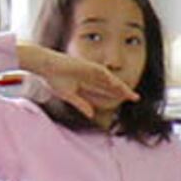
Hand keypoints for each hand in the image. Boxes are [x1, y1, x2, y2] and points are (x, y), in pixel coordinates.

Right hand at [17, 44, 136, 110]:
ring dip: (120, 87)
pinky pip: (102, 73)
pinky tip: (118, 86)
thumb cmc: (53, 79)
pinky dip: (111, 79)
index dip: (115, 96)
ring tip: (131, 94)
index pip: (104, 91)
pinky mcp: (88, 66)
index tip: (124, 102)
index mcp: (86, 83)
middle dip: (122, 92)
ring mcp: (90, 71)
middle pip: (110, 86)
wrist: (45, 66)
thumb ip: (81, 104)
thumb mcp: (69, 95)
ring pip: (109, 80)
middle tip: (135, 98)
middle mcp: (91, 77)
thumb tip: (91, 115)